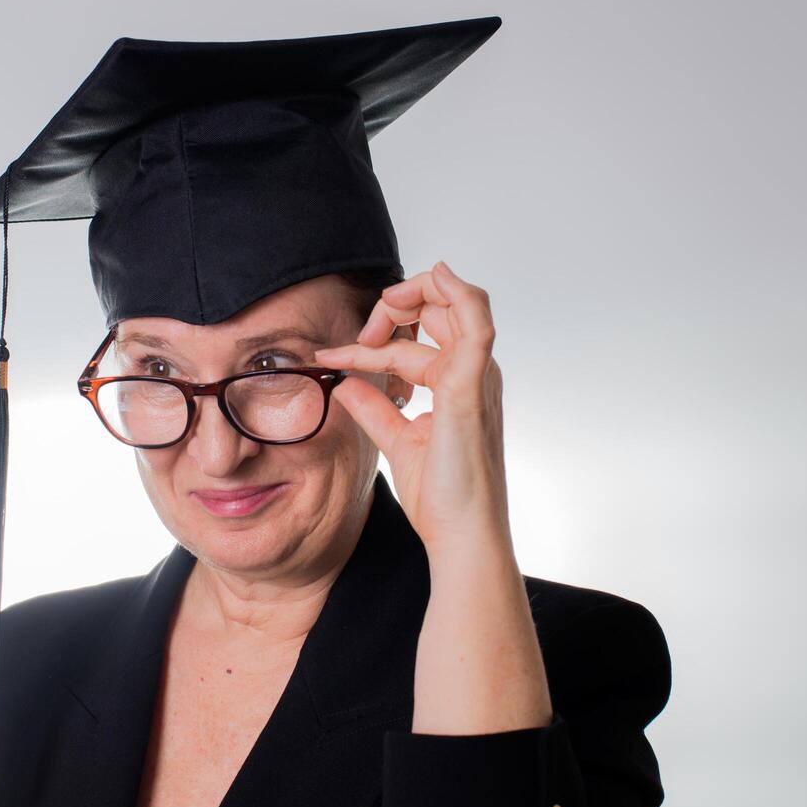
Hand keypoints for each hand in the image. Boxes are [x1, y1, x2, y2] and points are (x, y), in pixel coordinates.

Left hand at [316, 260, 510, 556]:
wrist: (460, 533)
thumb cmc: (441, 494)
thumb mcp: (397, 440)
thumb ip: (374, 408)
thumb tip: (346, 383)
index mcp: (457, 383)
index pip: (411, 342)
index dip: (369, 341)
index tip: (330, 355)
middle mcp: (472, 373)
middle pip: (439, 309)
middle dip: (394, 306)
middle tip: (359, 333)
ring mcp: (476, 377)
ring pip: (457, 304)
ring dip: (414, 294)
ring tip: (377, 312)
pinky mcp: (472, 385)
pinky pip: (477, 322)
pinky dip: (460, 292)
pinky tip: (437, 274)